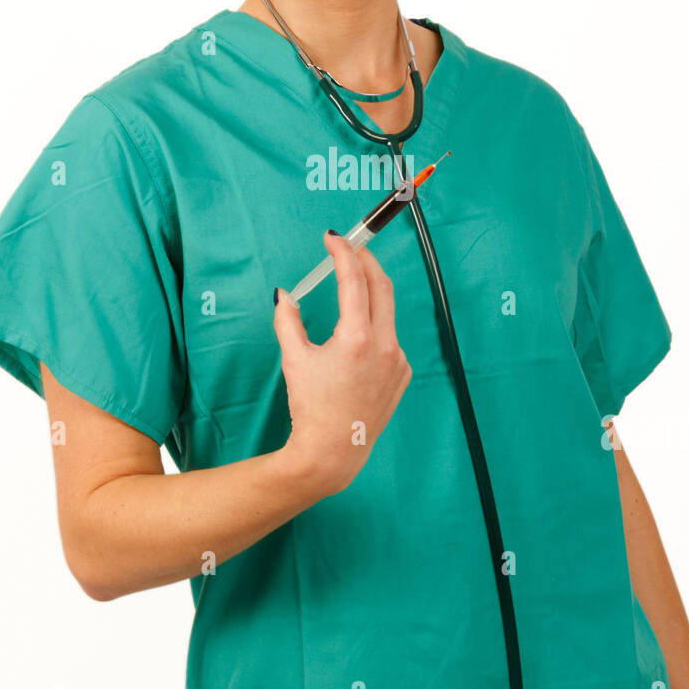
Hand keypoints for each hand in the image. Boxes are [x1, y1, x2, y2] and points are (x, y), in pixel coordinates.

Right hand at [273, 231, 412, 496]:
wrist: (334, 451)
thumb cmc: (311, 407)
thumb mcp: (294, 359)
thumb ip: (288, 320)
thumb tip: (284, 294)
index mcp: (358, 337)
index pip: (354, 279)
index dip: (343, 253)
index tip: (333, 238)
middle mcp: (385, 345)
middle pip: (381, 287)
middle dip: (366, 263)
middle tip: (351, 249)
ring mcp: (398, 360)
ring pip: (386, 316)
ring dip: (368, 302)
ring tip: (347, 301)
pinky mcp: (403, 374)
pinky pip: (390, 342)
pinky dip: (375, 332)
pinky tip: (356, 350)